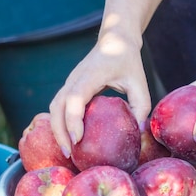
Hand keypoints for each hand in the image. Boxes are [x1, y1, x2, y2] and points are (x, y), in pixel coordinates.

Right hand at [49, 33, 152, 157]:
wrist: (114, 41)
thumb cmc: (128, 62)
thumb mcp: (139, 82)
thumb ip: (141, 106)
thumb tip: (139, 132)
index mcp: (90, 75)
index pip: (75, 98)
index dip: (73, 119)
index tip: (78, 139)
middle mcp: (74, 79)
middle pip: (56, 106)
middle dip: (59, 131)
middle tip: (68, 154)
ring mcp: (69, 83)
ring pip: (54, 108)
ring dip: (57, 130)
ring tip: (67, 151)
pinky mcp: (69, 88)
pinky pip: (58, 108)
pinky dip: (60, 124)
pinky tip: (69, 140)